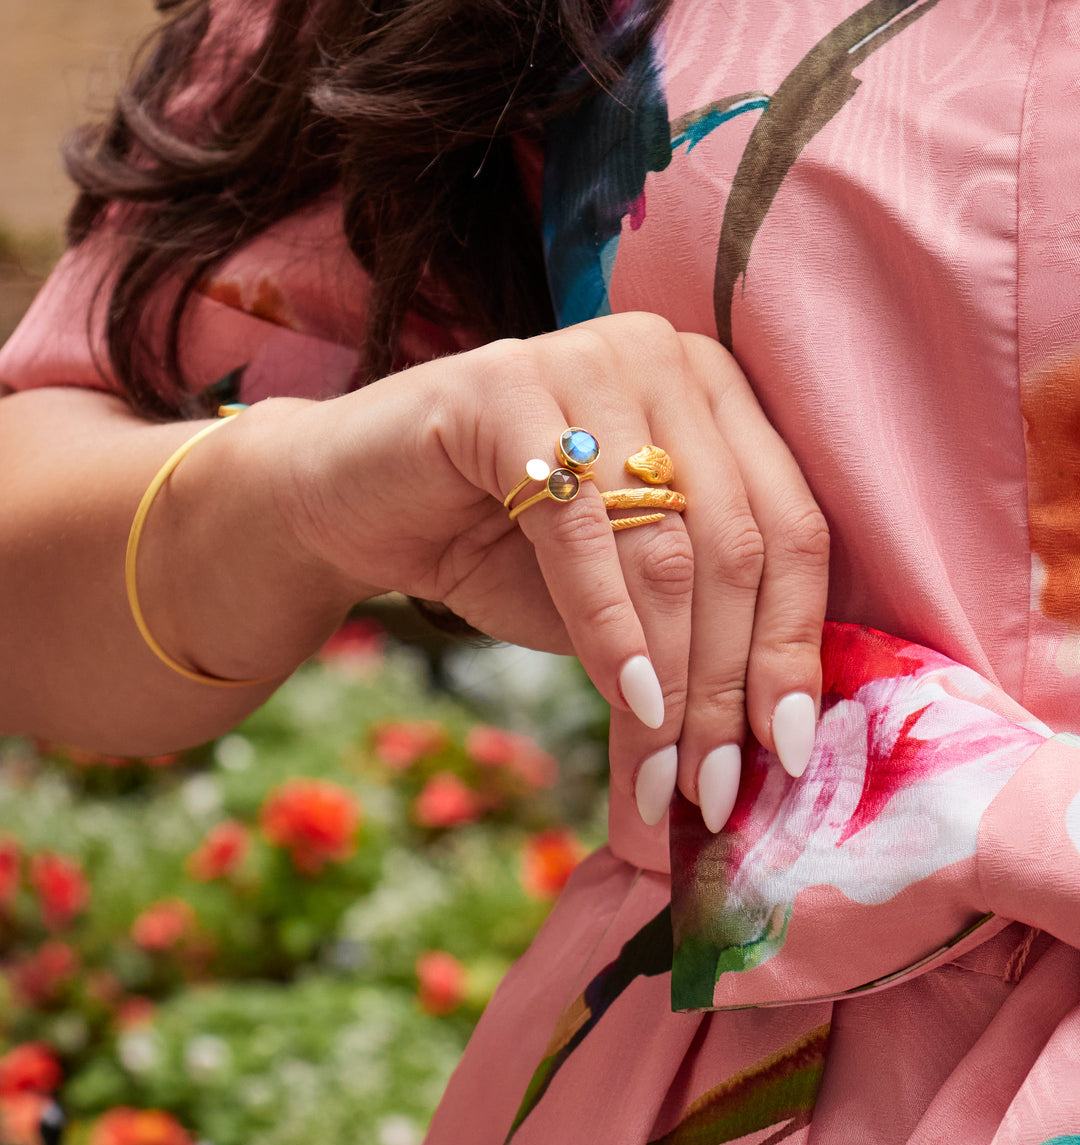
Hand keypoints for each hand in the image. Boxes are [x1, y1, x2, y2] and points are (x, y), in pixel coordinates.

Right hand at [285, 312, 829, 831]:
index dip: (796, 645)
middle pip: (736, 540)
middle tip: (716, 788)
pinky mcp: (505, 382)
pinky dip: (607, 626)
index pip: (791, 527)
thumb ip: (694, 633)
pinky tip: (626, 699)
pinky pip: (579, 525)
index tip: (791, 750)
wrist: (349, 504)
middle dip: (728, 682)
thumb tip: (774, 738)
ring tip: (664, 773)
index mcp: (716, 393)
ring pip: (667, 541)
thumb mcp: (622, 598)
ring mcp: (587, 357)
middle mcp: (665, 357)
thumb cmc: (500, 550)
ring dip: (674, 676)